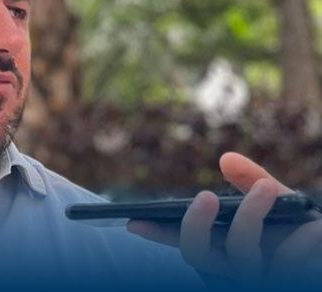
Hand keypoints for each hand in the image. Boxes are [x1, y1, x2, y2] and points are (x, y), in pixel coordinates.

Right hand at [128, 152, 321, 284]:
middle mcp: (233, 265)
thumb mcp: (277, 199)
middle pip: (197, 253)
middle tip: (205, 196)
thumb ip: (251, 179)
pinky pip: (286, 264)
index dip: (157, 232)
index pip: (183, 240)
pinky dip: (300, 241)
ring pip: (241, 255)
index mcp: (223, 245)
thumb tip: (225, 159)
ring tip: (268, 187)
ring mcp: (258, 276)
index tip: (135, 222)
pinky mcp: (285, 281)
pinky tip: (313, 226)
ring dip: (251, 217)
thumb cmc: (300, 225)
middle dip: (196, 225)